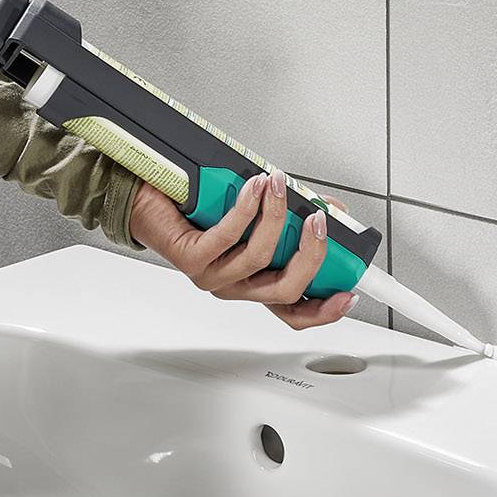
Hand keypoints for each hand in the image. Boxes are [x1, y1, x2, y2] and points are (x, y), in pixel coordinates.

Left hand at [129, 173, 357, 330]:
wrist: (148, 195)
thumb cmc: (200, 206)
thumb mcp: (258, 214)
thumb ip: (293, 218)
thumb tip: (331, 212)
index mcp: (253, 283)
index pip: (293, 312)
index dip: (323, 310)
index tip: (349, 291)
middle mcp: (234, 286)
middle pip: (285, 289)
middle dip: (311, 254)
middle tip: (321, 220)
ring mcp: (212, 276)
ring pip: (259, 257)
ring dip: (277, 216)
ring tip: (279, 185)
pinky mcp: (191, 259)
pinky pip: (228, 235)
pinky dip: (248, 207)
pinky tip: (254, 186)